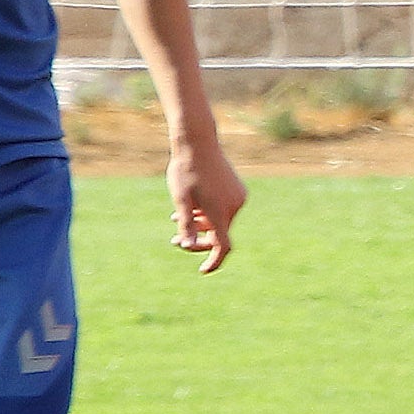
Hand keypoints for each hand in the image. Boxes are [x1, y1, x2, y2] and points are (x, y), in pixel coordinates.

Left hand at [170, 139, 246, 271]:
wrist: (198, 142)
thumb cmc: (185, 170)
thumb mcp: (181, 199)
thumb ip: (186, 224)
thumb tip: (186, 246)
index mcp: (219, 212)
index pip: (222, 247)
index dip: (214, 261)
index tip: (203, 271)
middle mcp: (233, 207)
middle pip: (219, 234)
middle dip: (198, 238)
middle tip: (175, 240)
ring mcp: (238, 198)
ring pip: (220, 221)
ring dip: (200, 224)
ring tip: (175, 216)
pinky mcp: (238, 190)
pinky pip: (224, 209)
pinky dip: (209, 212)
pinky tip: (193, 205)